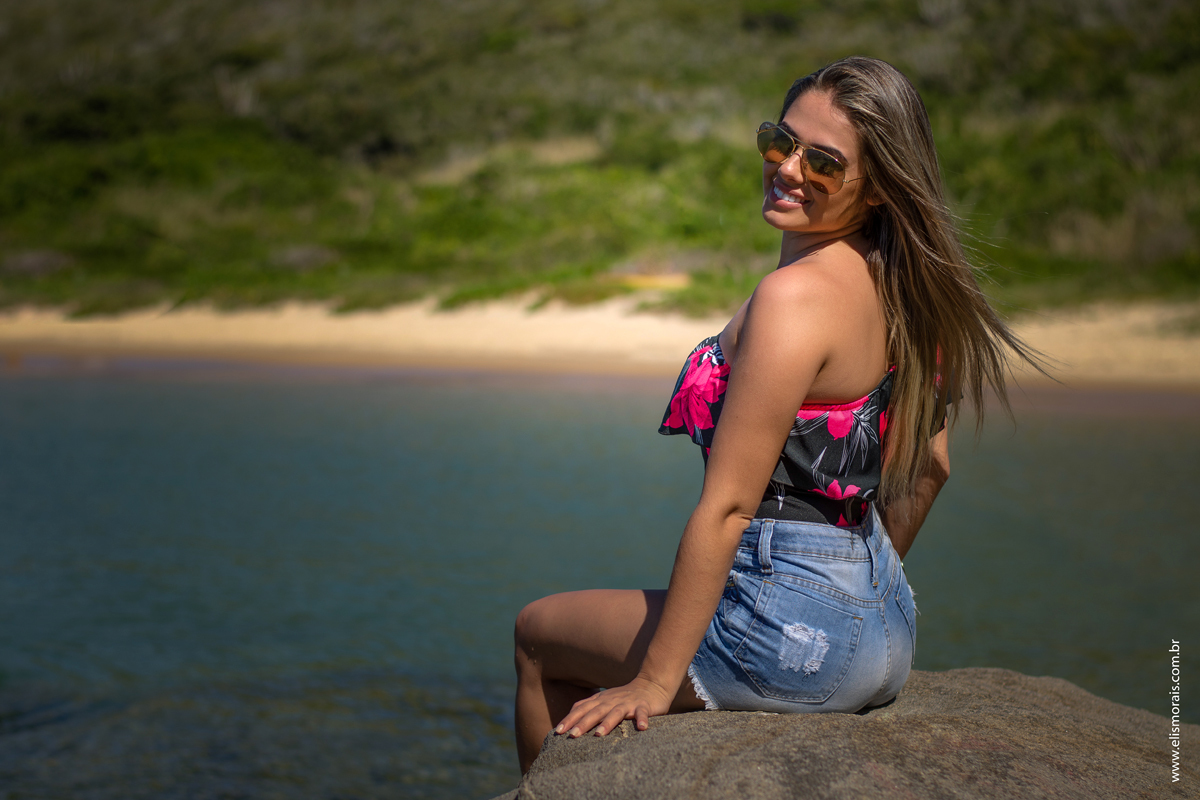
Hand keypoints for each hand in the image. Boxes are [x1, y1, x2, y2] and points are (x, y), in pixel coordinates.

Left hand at [555, 676, 673, 737]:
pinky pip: (642, 713)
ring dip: (607, 723)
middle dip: (583, 723)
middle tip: (572, 736)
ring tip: (599, 734)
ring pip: (615, 713)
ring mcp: (627, 703)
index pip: (582, 709)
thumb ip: (589, 708)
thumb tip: (569, 721)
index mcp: (600, 700)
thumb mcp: (604, 701)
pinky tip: (642, 728)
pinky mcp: (643, 706)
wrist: (651, 684)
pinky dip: (642, 719)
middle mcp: (611, 701)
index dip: (570, 719)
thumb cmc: (624, 697)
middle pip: (595, 712)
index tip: (558, 731)